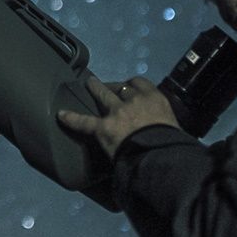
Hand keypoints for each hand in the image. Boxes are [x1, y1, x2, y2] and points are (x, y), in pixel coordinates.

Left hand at [58, 74, 181, 160]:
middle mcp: (134, 100)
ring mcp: (117, 112)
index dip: (132, 85)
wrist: (160, 152)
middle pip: (121, 88)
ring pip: (103, 95)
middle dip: (113, 86)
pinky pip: (84, 122)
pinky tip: (61, 115)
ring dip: (95, 89)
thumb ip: (165, 125)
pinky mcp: (103, 127)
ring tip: (89, 84)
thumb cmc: (173, 144)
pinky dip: (72, 118)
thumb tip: (168, 135)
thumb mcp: (174, 128)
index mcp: (155, 99)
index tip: (130, 87)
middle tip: (106, 86)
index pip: (141, 84)